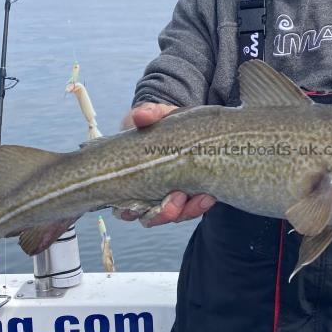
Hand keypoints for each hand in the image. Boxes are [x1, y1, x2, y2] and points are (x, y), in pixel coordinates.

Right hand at [116, 102, 215, 225]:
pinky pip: (193, 207)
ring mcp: (169, 195)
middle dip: (163, 213)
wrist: (184, 122)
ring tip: (202, 197)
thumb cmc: (160, 121)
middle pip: (149, 217)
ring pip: (174, 215)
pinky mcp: (189, 194)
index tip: (138, 205)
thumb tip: (141, 116)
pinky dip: (201, 204)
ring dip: (187, 210)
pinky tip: (210, 195)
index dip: (129, 211)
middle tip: (177, 199)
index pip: (122, 205)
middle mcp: (147, 192)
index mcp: (130, 178)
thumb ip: (146, 114)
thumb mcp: (152, 114)